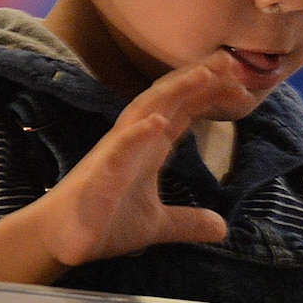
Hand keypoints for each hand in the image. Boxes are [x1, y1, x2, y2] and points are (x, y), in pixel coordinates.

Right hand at [36, 61, 252, 266]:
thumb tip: (221, 228)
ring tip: (204, 76)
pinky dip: (138, 135)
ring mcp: (115, 155)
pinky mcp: (100, 176)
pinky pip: (118, 152)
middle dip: (198, 79)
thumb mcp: (158, 224)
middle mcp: (133, 141)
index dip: (208, 94)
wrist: (63, 241)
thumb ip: (188, 222)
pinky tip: (158, 123)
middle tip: (232, 61)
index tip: (240, 82)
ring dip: (174, 94)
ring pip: (146, 114)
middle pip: (169, 101)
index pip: (182, 112)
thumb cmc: (104, 223)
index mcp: (148, 148)